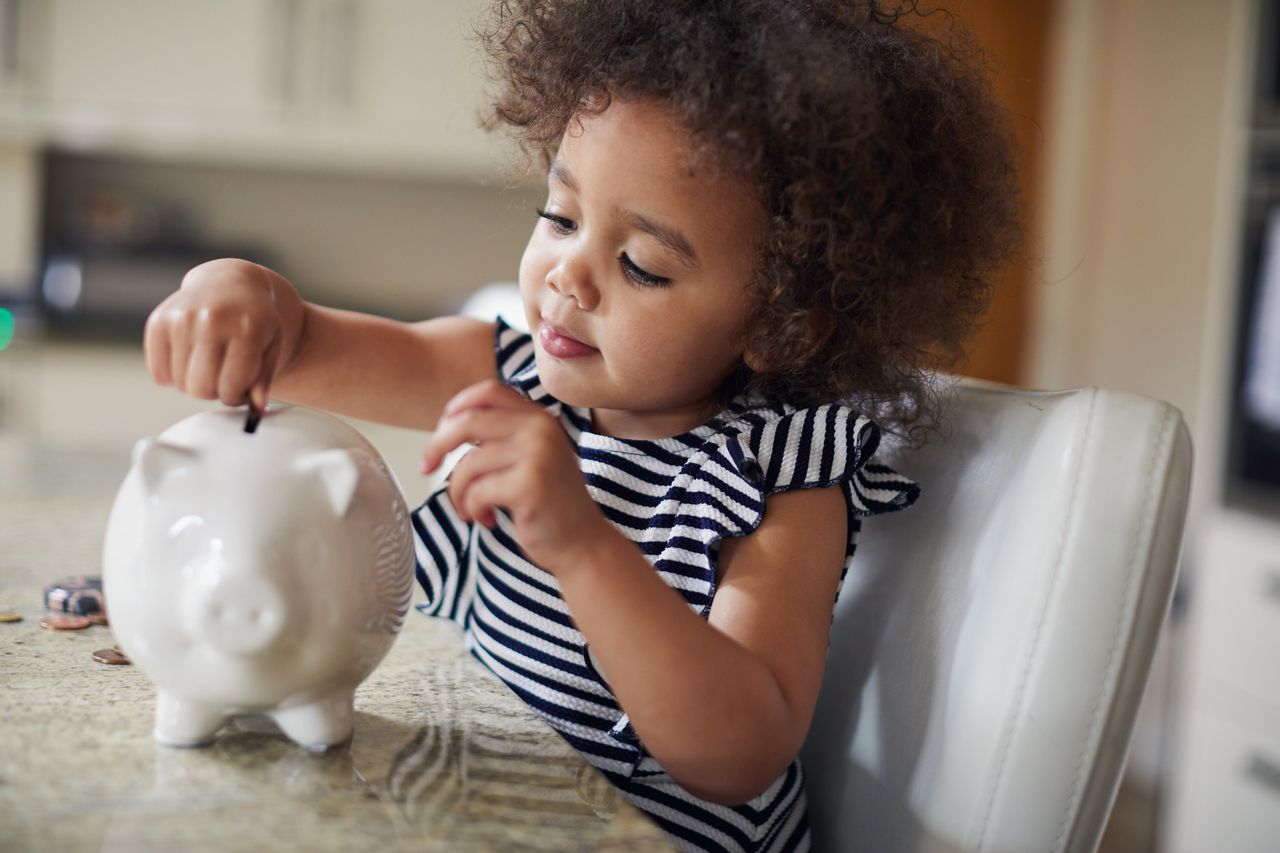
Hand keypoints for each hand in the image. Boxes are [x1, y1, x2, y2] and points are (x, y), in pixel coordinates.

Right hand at [144, 259, 302, 408]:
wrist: (229, 284)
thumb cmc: (255, 321)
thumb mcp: (271, 345)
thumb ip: (264, 379)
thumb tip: (255, 410)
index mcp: (247, 328)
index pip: (231, 387)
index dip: (236, 396)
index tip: (239, 389)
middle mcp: (213, 319)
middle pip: (201, 388)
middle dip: (214, 391)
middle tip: (222, 377)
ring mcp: (183, 318)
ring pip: (180, 384)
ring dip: (194, 384)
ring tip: (208, 365)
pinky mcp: (159, 321)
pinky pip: (159, 373)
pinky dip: (171, 376)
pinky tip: (188, 360)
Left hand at [420, 379, 614, 573]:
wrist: (582, 543)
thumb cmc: (549, 504)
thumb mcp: (531, 458)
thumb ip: (503, 436)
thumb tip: (449, 425)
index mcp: (539, 418)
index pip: (489, 392)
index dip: (457, 406)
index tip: (442, 430)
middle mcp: (540, 429)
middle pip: (467, 422)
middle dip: (437, 446)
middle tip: (425, 467)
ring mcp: (537, 454)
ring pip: (468, 464)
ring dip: (459, 492)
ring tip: (470, 509)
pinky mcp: (529, 484)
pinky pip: (477, 492)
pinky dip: (473, 510)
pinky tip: (488, 521)